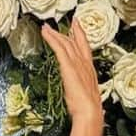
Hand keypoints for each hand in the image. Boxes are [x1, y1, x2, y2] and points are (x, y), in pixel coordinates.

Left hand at [41, 20, 102, 135]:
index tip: (76, 25)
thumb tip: (83, 101)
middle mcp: (84, 63)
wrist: (90, 112)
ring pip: (65, 43)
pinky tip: (45, 33)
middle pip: (74, 43)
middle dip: (66, 31)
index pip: (84, 48)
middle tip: (59, 23)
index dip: (80, 35)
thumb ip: (83, 94)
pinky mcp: (68, 66)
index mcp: (89, 70)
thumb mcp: (86, 99)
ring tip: (46, 27)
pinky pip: (59, 49)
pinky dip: (52, 39)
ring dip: (55, 34)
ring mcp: (77, 64)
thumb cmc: (89, 110)